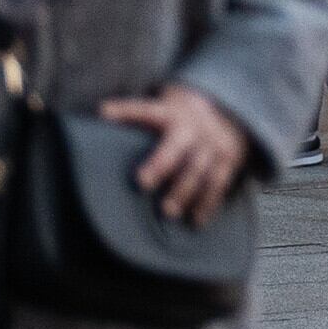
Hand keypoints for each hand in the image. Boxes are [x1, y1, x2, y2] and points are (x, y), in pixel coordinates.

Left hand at [101, 85, 250, 227]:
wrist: (228, 109)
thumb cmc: (179, 117)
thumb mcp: (162, 108)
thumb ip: (135, 115)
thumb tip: (98, 117)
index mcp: (171, 113)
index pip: (145, 110)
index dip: (126, 110)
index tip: (104, 112)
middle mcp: (193, 127)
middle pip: (177, 145)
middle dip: (161, 163)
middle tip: (142, 183)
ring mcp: (214, 143)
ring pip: (199, 167)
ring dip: (185, 190)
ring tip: (168, 211)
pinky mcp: (229, 159)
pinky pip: (219, 182)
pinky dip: (208, 202)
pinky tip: (196, 220)